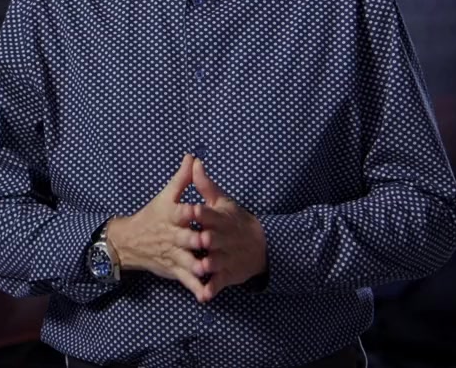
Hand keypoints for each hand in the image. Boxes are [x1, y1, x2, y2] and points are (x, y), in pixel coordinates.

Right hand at [105, 154, 211, 301]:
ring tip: (207, 269)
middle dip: (195, 240)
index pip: (178, 212)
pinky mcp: (174, 270)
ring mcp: (173, 255)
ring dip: (196, 265)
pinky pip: (186, 280)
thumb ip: (183, 178)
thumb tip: (193, 157)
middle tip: (207, 241)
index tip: (196, 209)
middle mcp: (171, 236)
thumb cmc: (152, 216)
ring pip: (185, 261)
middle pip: (184, 238)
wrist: (130, 242)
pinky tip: (207, 294)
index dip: (187, 211)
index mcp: (170, 216)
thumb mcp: (166, 196)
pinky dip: (196, 287)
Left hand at [188, 157, 267, 297]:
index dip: (202, 213)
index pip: (210, 214)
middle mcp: (224, 239)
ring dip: (209, 265)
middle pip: (213, 239)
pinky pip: (218, 283)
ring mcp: (226, 258)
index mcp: (220, 219)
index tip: (193, 209)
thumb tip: (193, 160)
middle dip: (206, 240)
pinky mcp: (228, 275)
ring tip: (200, 268)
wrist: (262, 245)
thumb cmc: (235, 220)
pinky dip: (211, 289)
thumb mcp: (223, 201)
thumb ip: (205, 184)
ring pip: (216, 261)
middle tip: (198, 240)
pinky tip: (202, 296)